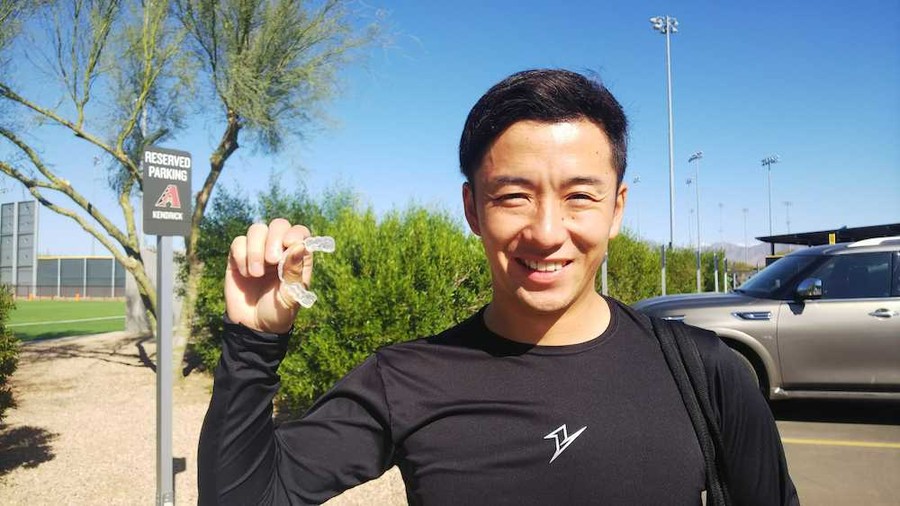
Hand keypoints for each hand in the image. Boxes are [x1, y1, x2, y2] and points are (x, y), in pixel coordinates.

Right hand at [225, 218, 313, 333]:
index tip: (289, 245)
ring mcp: (258, 252)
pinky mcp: (238, 257)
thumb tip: (299, 246)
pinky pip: (238, 242)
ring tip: (256, 274)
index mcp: (297, 258)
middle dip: (274, 239)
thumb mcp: (290, 297)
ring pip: (257, 229)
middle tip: (272, 260)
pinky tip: (245, 274)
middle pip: (278, 225)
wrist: (253, 326)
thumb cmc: (278, 312)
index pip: (300, 232)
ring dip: (256, 249)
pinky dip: (241, 256)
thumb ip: (294, 272)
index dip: (295, 234)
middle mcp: (279, 250)